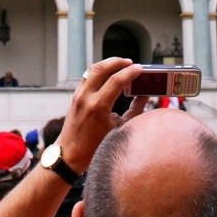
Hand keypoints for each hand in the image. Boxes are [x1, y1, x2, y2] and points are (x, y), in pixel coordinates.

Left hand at [58, 57, 148, 173]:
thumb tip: (145, 95)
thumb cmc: (95, 146)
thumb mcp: (120, 128)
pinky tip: (108, 74)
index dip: (130, 72)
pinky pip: (87, 76)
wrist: (71, 153)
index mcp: (97, 106)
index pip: (116, 80)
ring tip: (121, 65)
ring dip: (107, 64)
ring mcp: (78, 95)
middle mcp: (86, 97)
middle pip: (102, 68)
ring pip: (92, 69)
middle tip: (130, 63)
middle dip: (118, 62)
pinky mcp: (75, 96)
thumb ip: (135, 109)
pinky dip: (99, 71)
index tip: (140, 69)